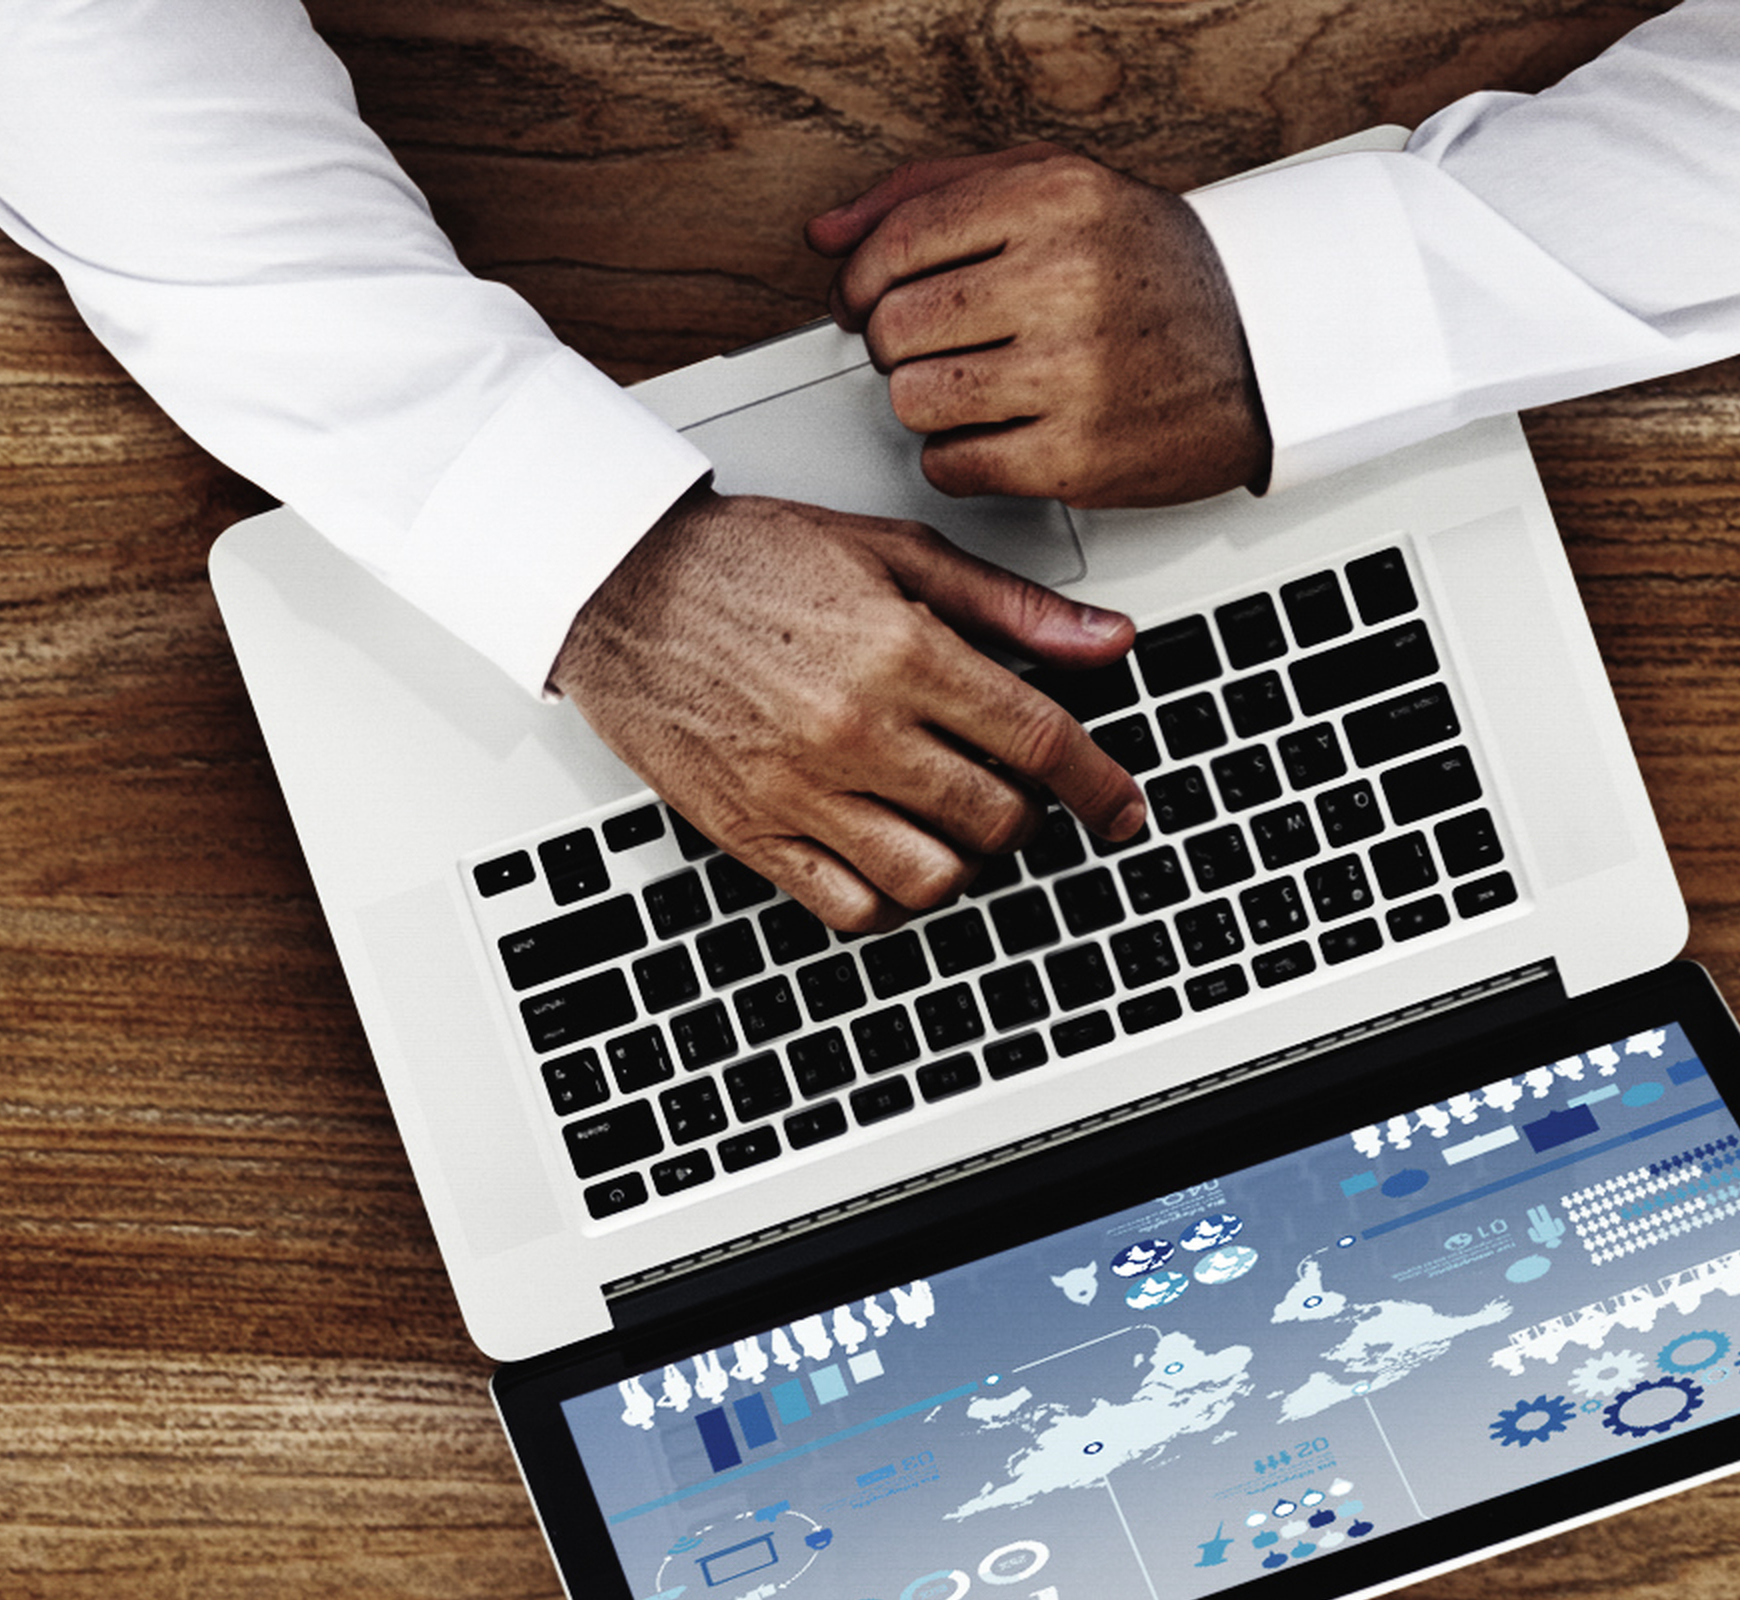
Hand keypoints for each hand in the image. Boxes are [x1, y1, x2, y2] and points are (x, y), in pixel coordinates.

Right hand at [550, 496, 1148, 932]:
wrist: (620, 585)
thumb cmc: (746, 561)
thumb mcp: (893, 550)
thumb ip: (1007, 605)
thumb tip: (1103, 640)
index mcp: (902, 653)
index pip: (1038, 740)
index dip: (1098, 784)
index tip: (1120, 807)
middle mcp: (857, 730)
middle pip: (996, 818)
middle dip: (1025, 812)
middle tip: (1012, 788)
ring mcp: (802, 792)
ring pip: (933, 877)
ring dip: (964, 860)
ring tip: (952, 822)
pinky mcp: (754, 832)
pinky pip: (849, 909)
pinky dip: (890, 900)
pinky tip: (892, 858)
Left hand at [819, 151, 1268, 506]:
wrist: (1263, 348)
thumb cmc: (1147, 268)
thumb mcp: (1052, 188)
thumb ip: (929, 195)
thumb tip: (825, 237)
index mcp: (1055, 200)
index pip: (899, 240)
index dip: (860, 280)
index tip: (864, 298)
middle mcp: (1066, 279)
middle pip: (896, 327)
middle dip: (893, 344)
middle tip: (932, 346)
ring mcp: (1074, 372)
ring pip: (914, 399)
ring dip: (923, 400)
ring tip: (968, 387)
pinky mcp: (1078, 456)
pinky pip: (952, 465)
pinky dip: (955, 456)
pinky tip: (996, 432)